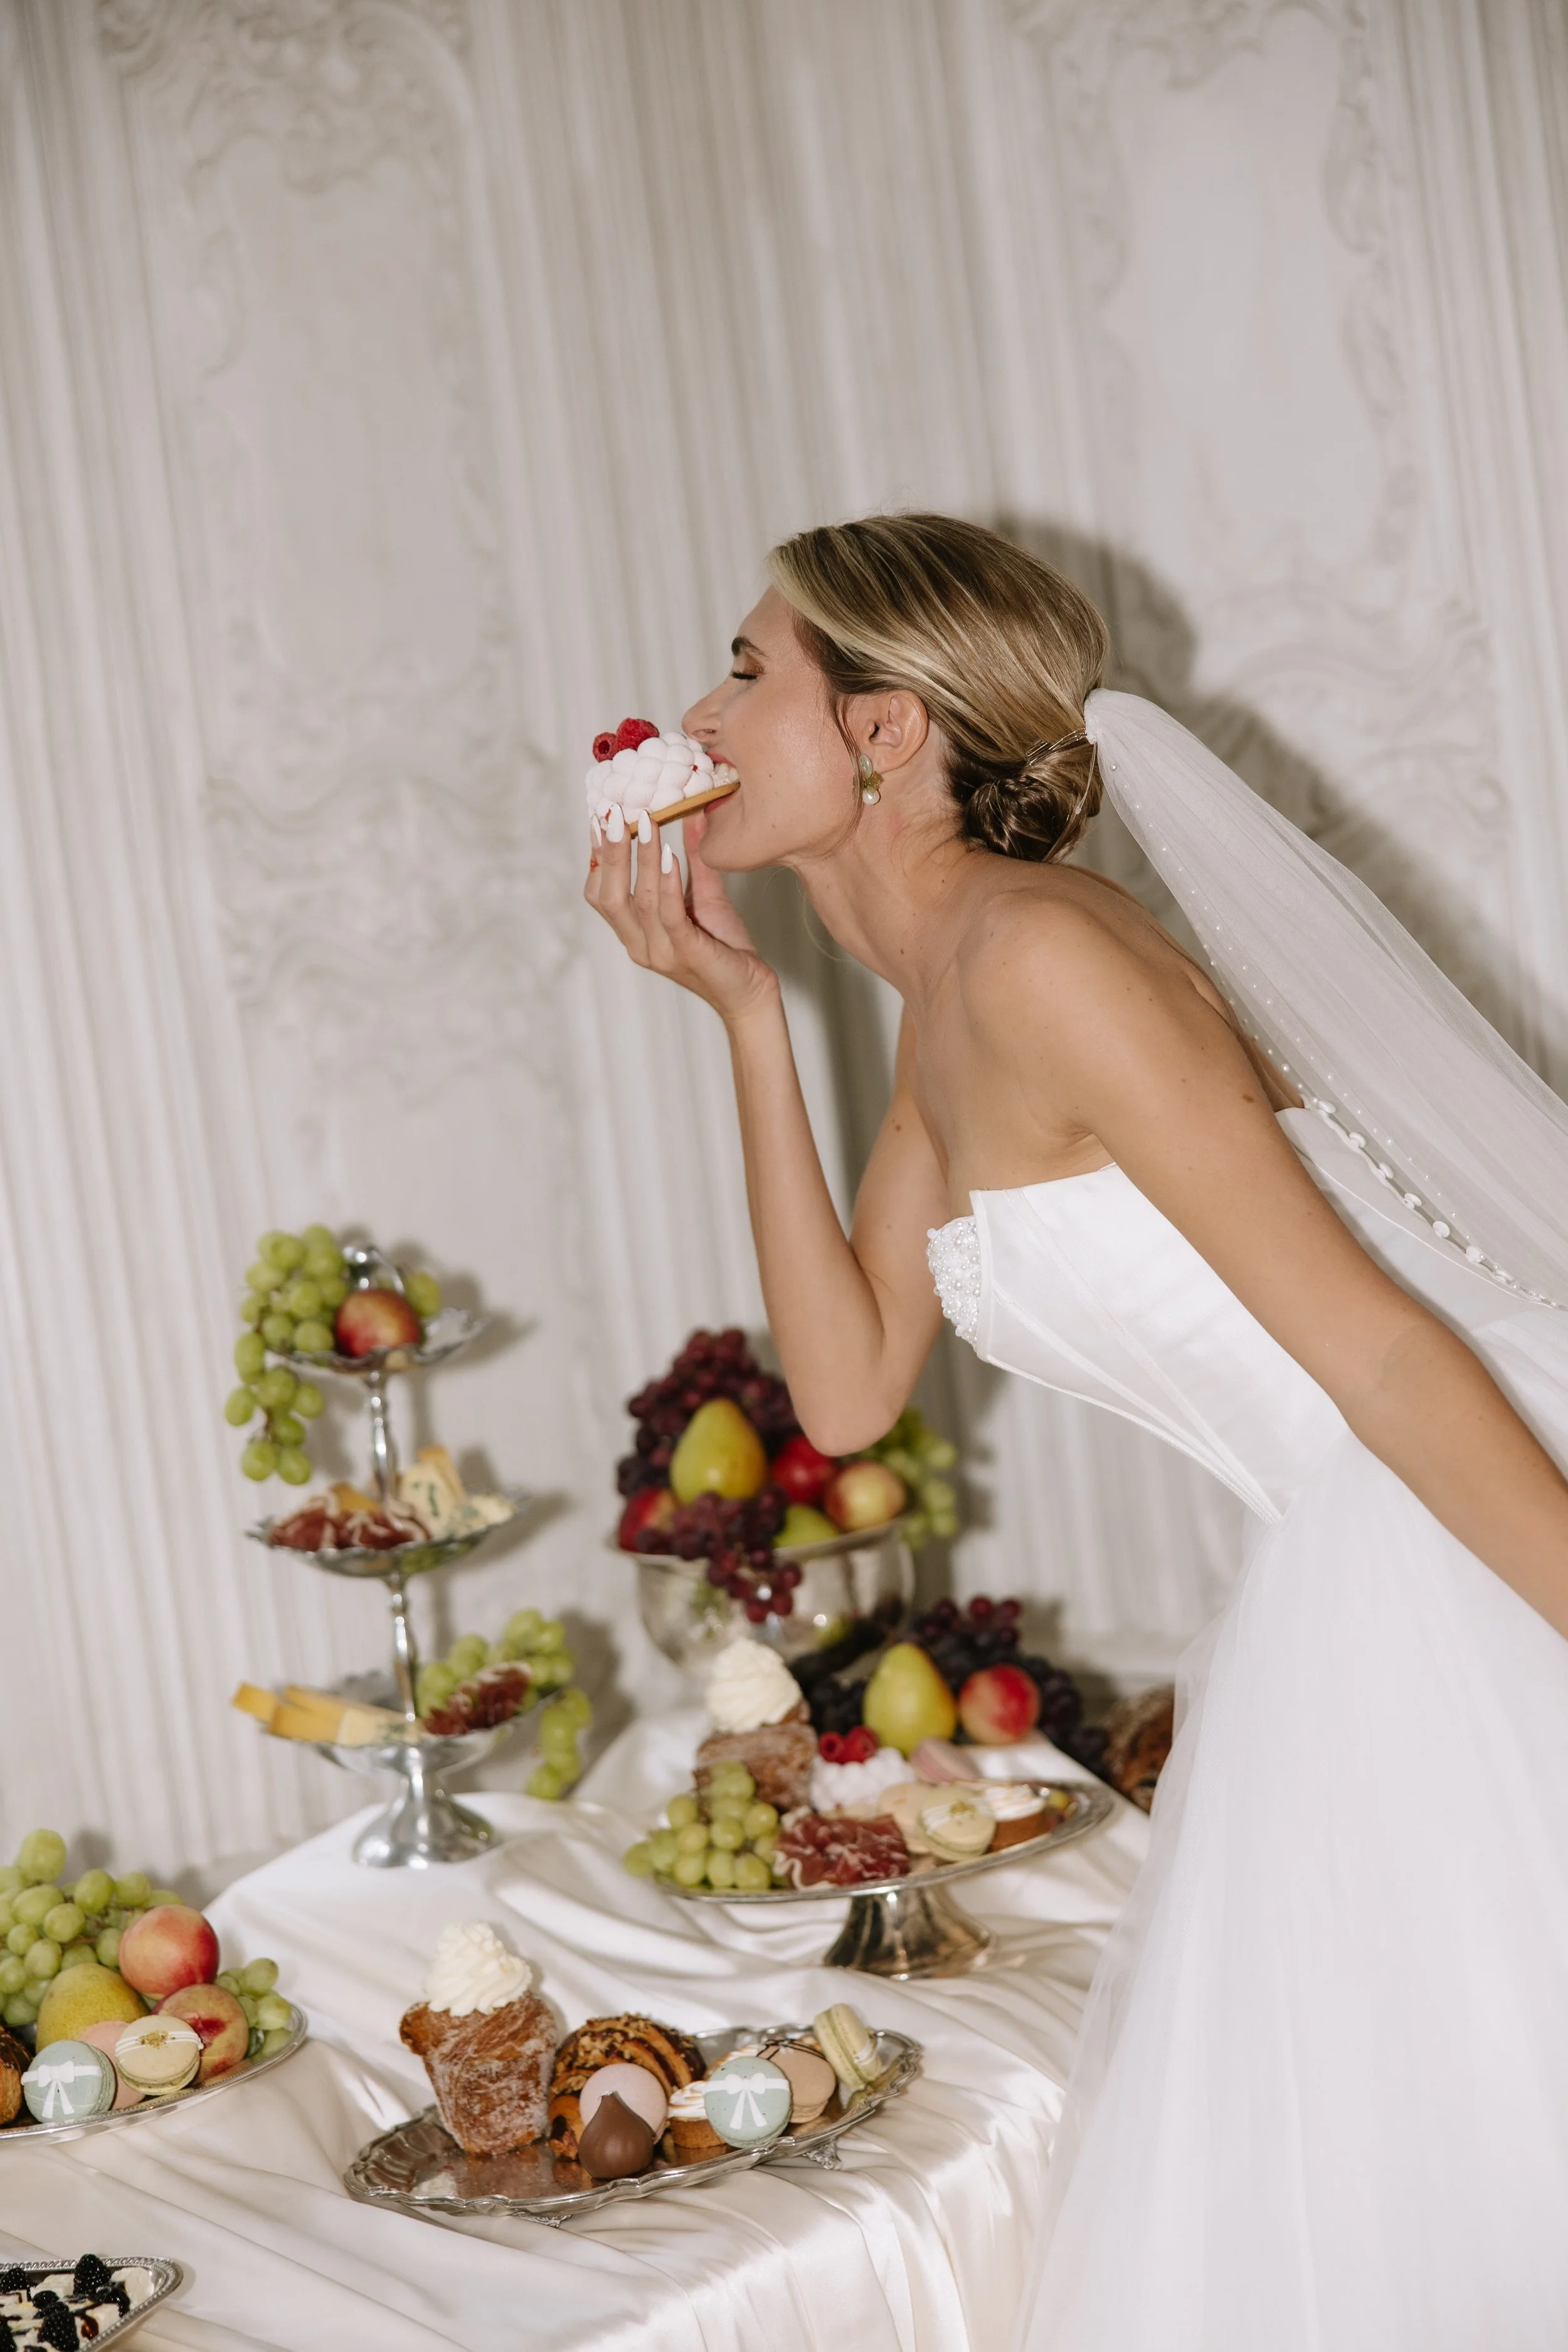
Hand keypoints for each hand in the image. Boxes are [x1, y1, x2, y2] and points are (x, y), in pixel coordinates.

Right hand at [584, 807, 779, 1023]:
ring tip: (645, 822)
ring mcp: (660, 953)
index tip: (601, 818)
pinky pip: (670, 915)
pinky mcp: (687, 954)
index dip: (598, 857)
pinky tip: (669, 855)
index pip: (601, 894)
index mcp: (635, 934)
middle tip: (613, 813)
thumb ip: (695, 859)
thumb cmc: (725, 948)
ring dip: (640, 858)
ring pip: (639, 901)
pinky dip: (667, 883)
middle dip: (609, 853)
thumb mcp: (706, 896)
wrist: (751, 994)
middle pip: (608, 896)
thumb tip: (691, 812)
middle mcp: (639, 946)